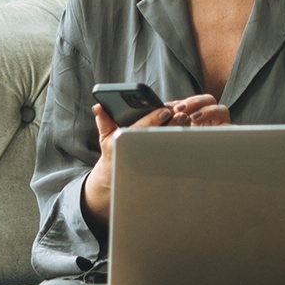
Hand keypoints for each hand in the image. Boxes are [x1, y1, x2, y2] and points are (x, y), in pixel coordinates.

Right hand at [80, 95, 229, 220]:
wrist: (116, 177)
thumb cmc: (112, 153)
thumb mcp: (105, 137)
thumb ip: (104, 121)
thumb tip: (98, 107)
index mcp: (123, 141)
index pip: (140, 128)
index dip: (154, 119)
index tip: (165, 110)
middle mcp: (136, 150)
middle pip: (156, 134)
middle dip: (170, 124)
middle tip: (181, 113)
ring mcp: (148, 158)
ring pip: (166, 143)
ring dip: (177, 131)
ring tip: (185, 119)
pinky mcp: (158, 164)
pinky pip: (171, 150)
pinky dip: (180, 139)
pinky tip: (187, 129)